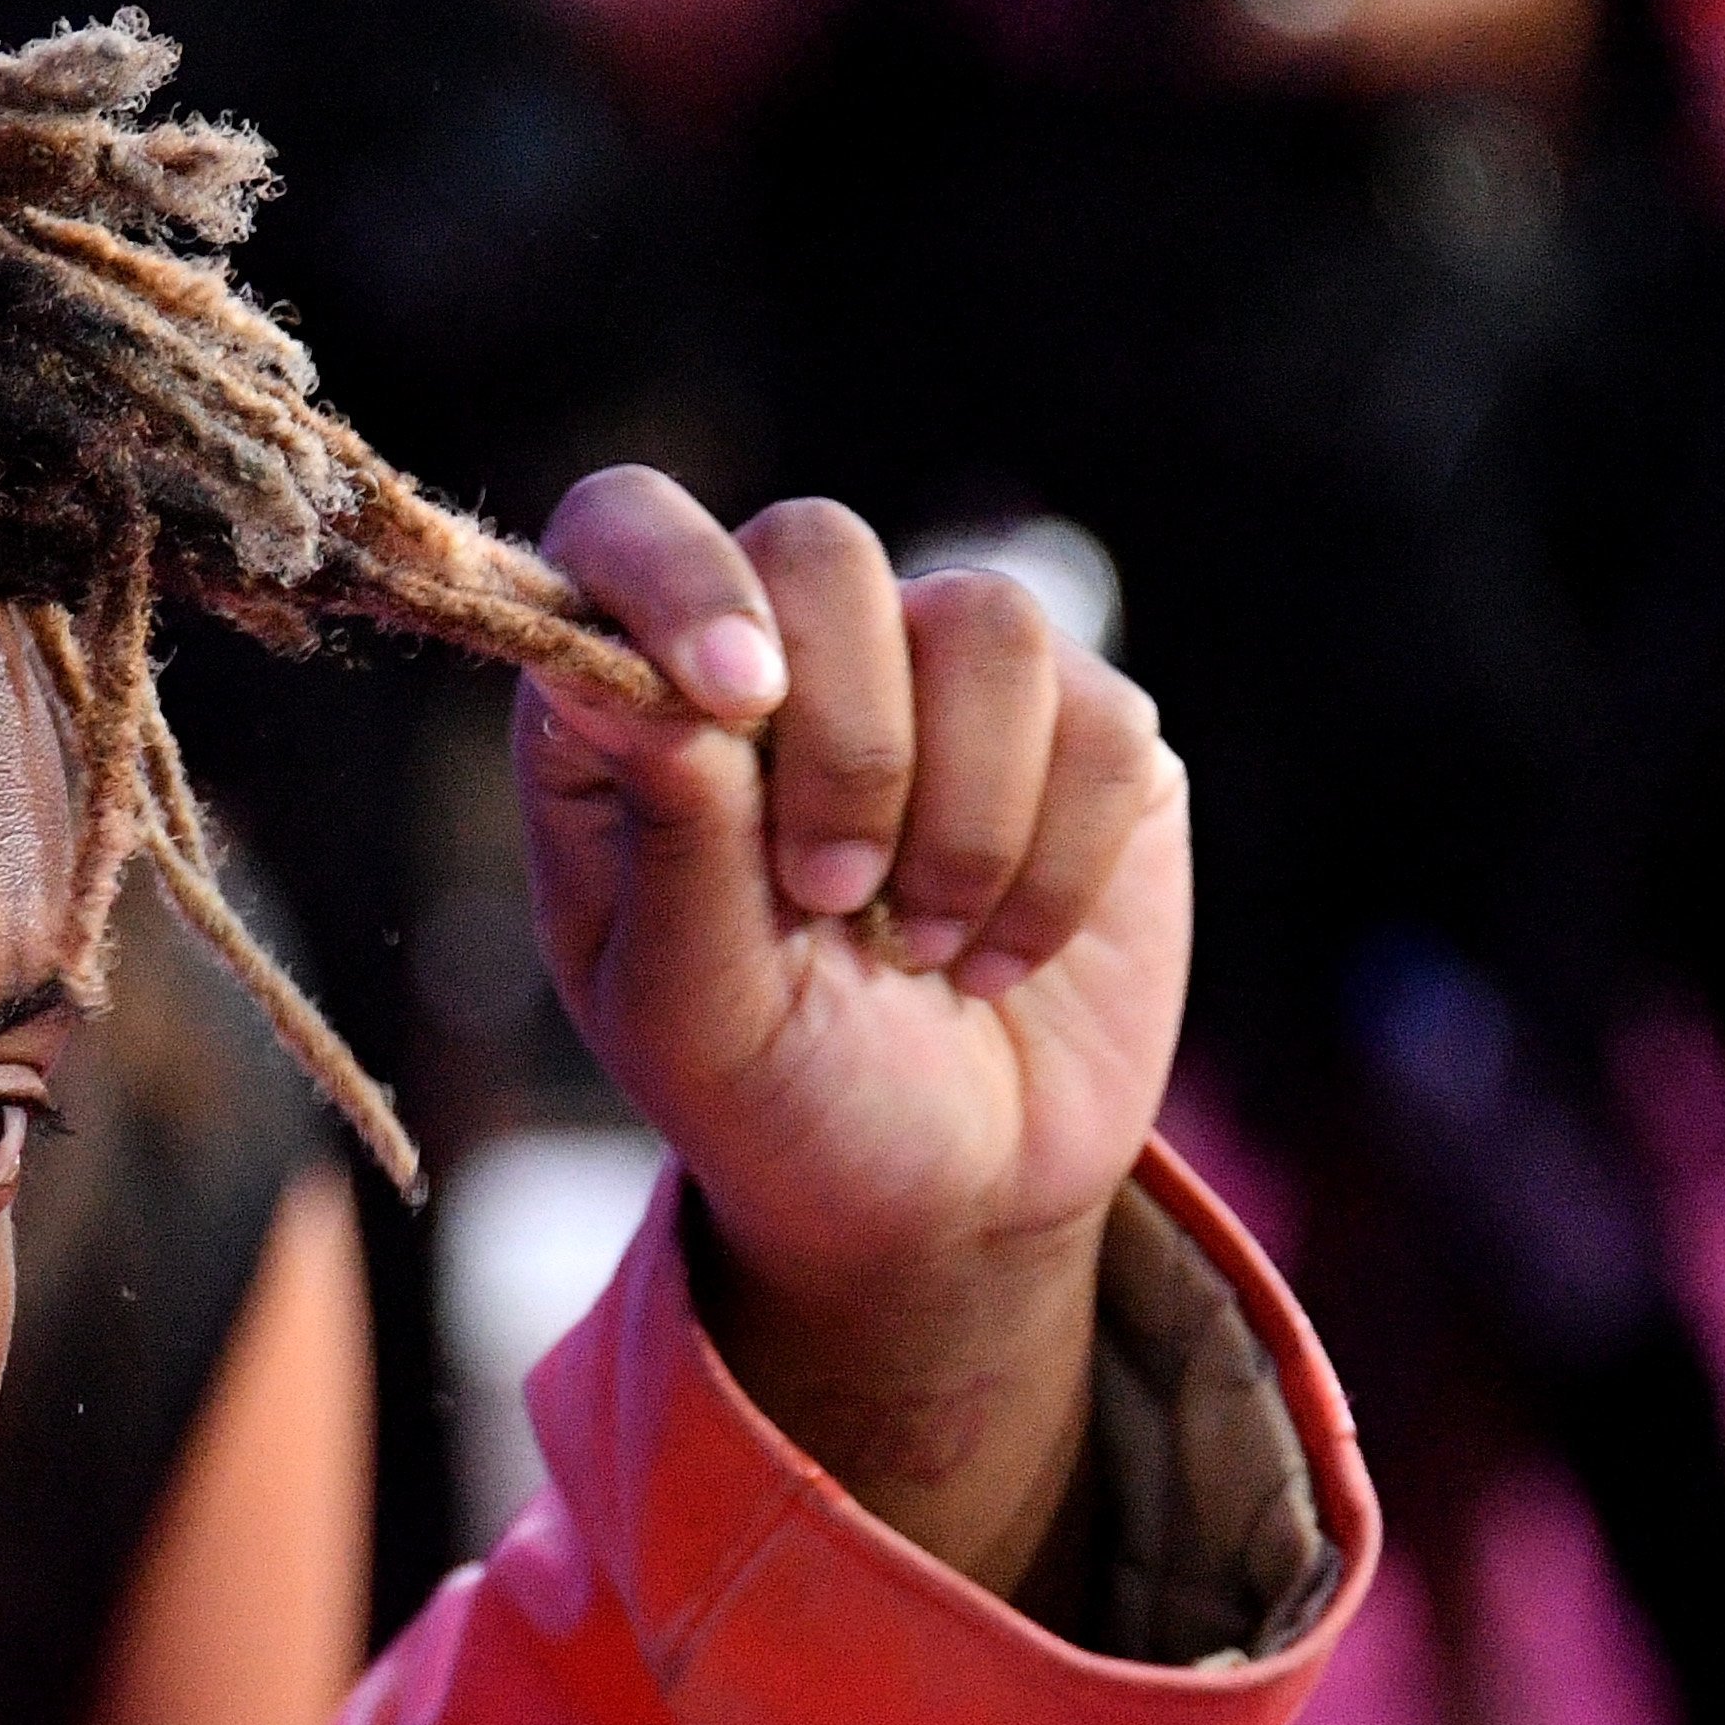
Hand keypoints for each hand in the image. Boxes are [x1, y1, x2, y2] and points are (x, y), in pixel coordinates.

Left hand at [515, 472, 1188, 1598]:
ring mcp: (939, 678)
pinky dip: (1053, 866)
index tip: (734, 699)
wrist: (938, 1196)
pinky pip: (1104, 720)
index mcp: (635, 706)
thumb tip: (657, 687)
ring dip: (959, 815)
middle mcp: (783, 655)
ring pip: (986, 620)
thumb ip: (673, 847)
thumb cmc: (772, 1099)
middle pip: (822, 550)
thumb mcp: (691, 1014)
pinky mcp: (1084, 730)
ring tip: (917, 945)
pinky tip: (997, 955)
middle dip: (845, 742)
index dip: (676, 577)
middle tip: (830, 896)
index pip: (621, 527)